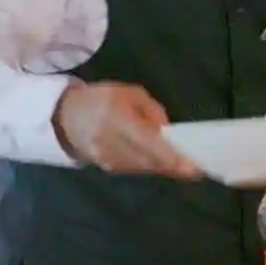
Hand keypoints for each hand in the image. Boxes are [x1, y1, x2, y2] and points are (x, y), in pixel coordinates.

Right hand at [52, 81, 199, 177]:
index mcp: (115, 118)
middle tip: (198, 169)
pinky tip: (167, 164)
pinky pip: (137, 169)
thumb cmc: (104, 100)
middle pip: (149, 160)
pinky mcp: (107, 167)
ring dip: (167, 168)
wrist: (66, 116)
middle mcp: (109, 141)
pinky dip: (154, 167)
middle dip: (175, 166)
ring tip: (188, 168)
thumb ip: (152, 111)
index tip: (193, 167)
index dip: (171, 157)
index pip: (148, 142)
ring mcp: (106, 157)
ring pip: (145, 168)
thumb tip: (169, 131)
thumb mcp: (130, 94)